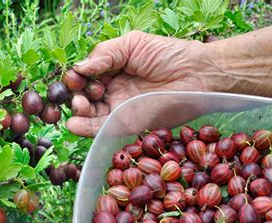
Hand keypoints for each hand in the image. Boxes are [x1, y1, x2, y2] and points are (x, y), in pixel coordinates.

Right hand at [66, 31, 212, 136]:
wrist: (197, 75)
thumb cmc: (169, 55)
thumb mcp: (133, 44)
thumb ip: (105, 53)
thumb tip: (79, 67)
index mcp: (112, 69)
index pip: (85, 75)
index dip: (76, 76)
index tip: (76, 77)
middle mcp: (112, 89)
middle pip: (83, 95)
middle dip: (75, 94)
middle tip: (81, 92)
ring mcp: (119, 108)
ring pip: (88, 113)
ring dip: (77, 110)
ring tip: (80, 104)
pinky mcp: (126, 124)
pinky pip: (101, 129)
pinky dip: (84, 129)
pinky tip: (74, 124)